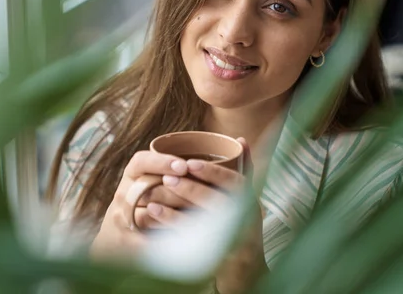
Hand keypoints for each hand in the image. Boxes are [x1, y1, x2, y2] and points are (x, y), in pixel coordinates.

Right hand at [89, 151, 191, 259]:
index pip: (142, 162)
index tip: (183, 166)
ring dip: (173, 216)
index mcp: (132, 173)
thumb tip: (201, 165)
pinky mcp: (127, 239)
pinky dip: (167, 238)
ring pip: (148, 216)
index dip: (162, 163)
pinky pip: (148, 239)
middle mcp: (124, 193)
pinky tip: (188, 238)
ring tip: (199, 214)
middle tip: (201, 191)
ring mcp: (123, 217)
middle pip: (148, 190)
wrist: (120, 230)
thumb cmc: (146, 196)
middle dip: (175, 192)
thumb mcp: (153, 177)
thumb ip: (170, 171)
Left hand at [145, 138, 266, 293]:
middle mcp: (241, 219)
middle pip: (215, 202)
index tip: (190, 163)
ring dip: (175, 208)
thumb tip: (240, 139)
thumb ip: (244, 168)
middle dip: (189, 188)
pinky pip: (188, 238)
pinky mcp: (211, 253)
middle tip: (167, 177)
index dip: (212, 173)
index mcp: (248, 200)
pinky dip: (170, 224)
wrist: (244, 264)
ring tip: (154, 197)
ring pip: (200, 221)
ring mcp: (227, 238)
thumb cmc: (242, 222)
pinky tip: (154, 212)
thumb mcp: (247, 195)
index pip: (234, 183)